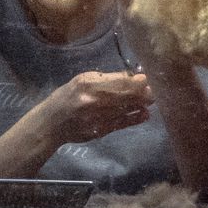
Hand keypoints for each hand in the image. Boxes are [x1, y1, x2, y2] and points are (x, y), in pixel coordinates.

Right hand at [32, 71, 152, 146]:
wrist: (51, 123)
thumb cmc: (66, 97)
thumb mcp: (81, 81)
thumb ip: (105, 79)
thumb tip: (130, 77)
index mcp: (87, 84)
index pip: (118, 81)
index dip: (136, 81)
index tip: (148, 77)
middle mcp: (94, 100)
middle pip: (126, 95)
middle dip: (144, 92)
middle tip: (156, 88)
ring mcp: (98, 117)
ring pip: (126, 109)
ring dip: (142, 104)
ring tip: (152, 99)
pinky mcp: (101, 130)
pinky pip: (122, 123)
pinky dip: (135, 118)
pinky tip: (145, 114)